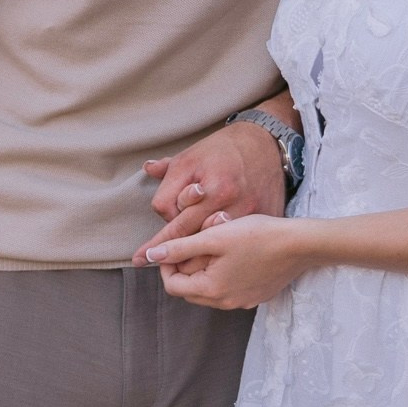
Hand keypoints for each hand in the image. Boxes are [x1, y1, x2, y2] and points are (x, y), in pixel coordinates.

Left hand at [137, 119, 285, 256]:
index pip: (177, 223)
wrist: (266, 143)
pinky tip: (216, 255)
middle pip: (196, 238)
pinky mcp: (266, 219)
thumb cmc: (223, 150)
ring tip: (184, 262)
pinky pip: (242, 241)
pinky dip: (226, 248)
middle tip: (156, 263)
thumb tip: (147, 169)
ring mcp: (252, 214)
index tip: (141, 257)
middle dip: (176, 250)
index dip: (159, 241)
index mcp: (212, 189)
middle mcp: (233, 203)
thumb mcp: (190, 157)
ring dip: (200, 252)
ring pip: (218, 244)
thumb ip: (168, 172)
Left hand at [142, 211, 308, 309]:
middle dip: (185, 268)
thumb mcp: (213, 237)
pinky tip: (235, 254)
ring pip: (210, 289)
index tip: (173, 245)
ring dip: (205, 270)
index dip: (166, 265)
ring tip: (215, 245)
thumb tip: (150, 256)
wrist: (301, 244)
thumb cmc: (257, 236)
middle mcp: (226, 303)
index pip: (173, 285)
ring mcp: (243, 302)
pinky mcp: (257, 296)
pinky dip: (224, 274)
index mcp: (211, 290)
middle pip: (190, 290)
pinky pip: (230, 289)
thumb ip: (179, 247)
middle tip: (194, 243)